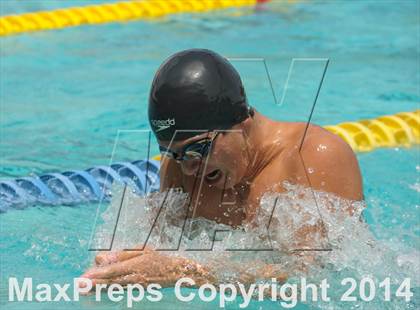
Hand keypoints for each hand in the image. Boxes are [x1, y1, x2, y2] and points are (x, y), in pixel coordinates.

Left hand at [81, 251, 214, 289]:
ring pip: (111, 288)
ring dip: (96, 289)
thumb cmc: (157, 259)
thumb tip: (102, 257)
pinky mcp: (134, 291)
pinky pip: (117, 291)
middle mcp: (133, 278)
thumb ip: (121, 255)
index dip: (98, 274)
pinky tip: (96, 292)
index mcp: (135, 266)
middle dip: (93, 285)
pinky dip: (105, 292)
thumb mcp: (141, 252)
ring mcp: (134, 286)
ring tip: (83, 290)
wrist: (174, 273)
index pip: (113, 271)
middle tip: (78, 286)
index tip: (84, 277)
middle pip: (109, 282)